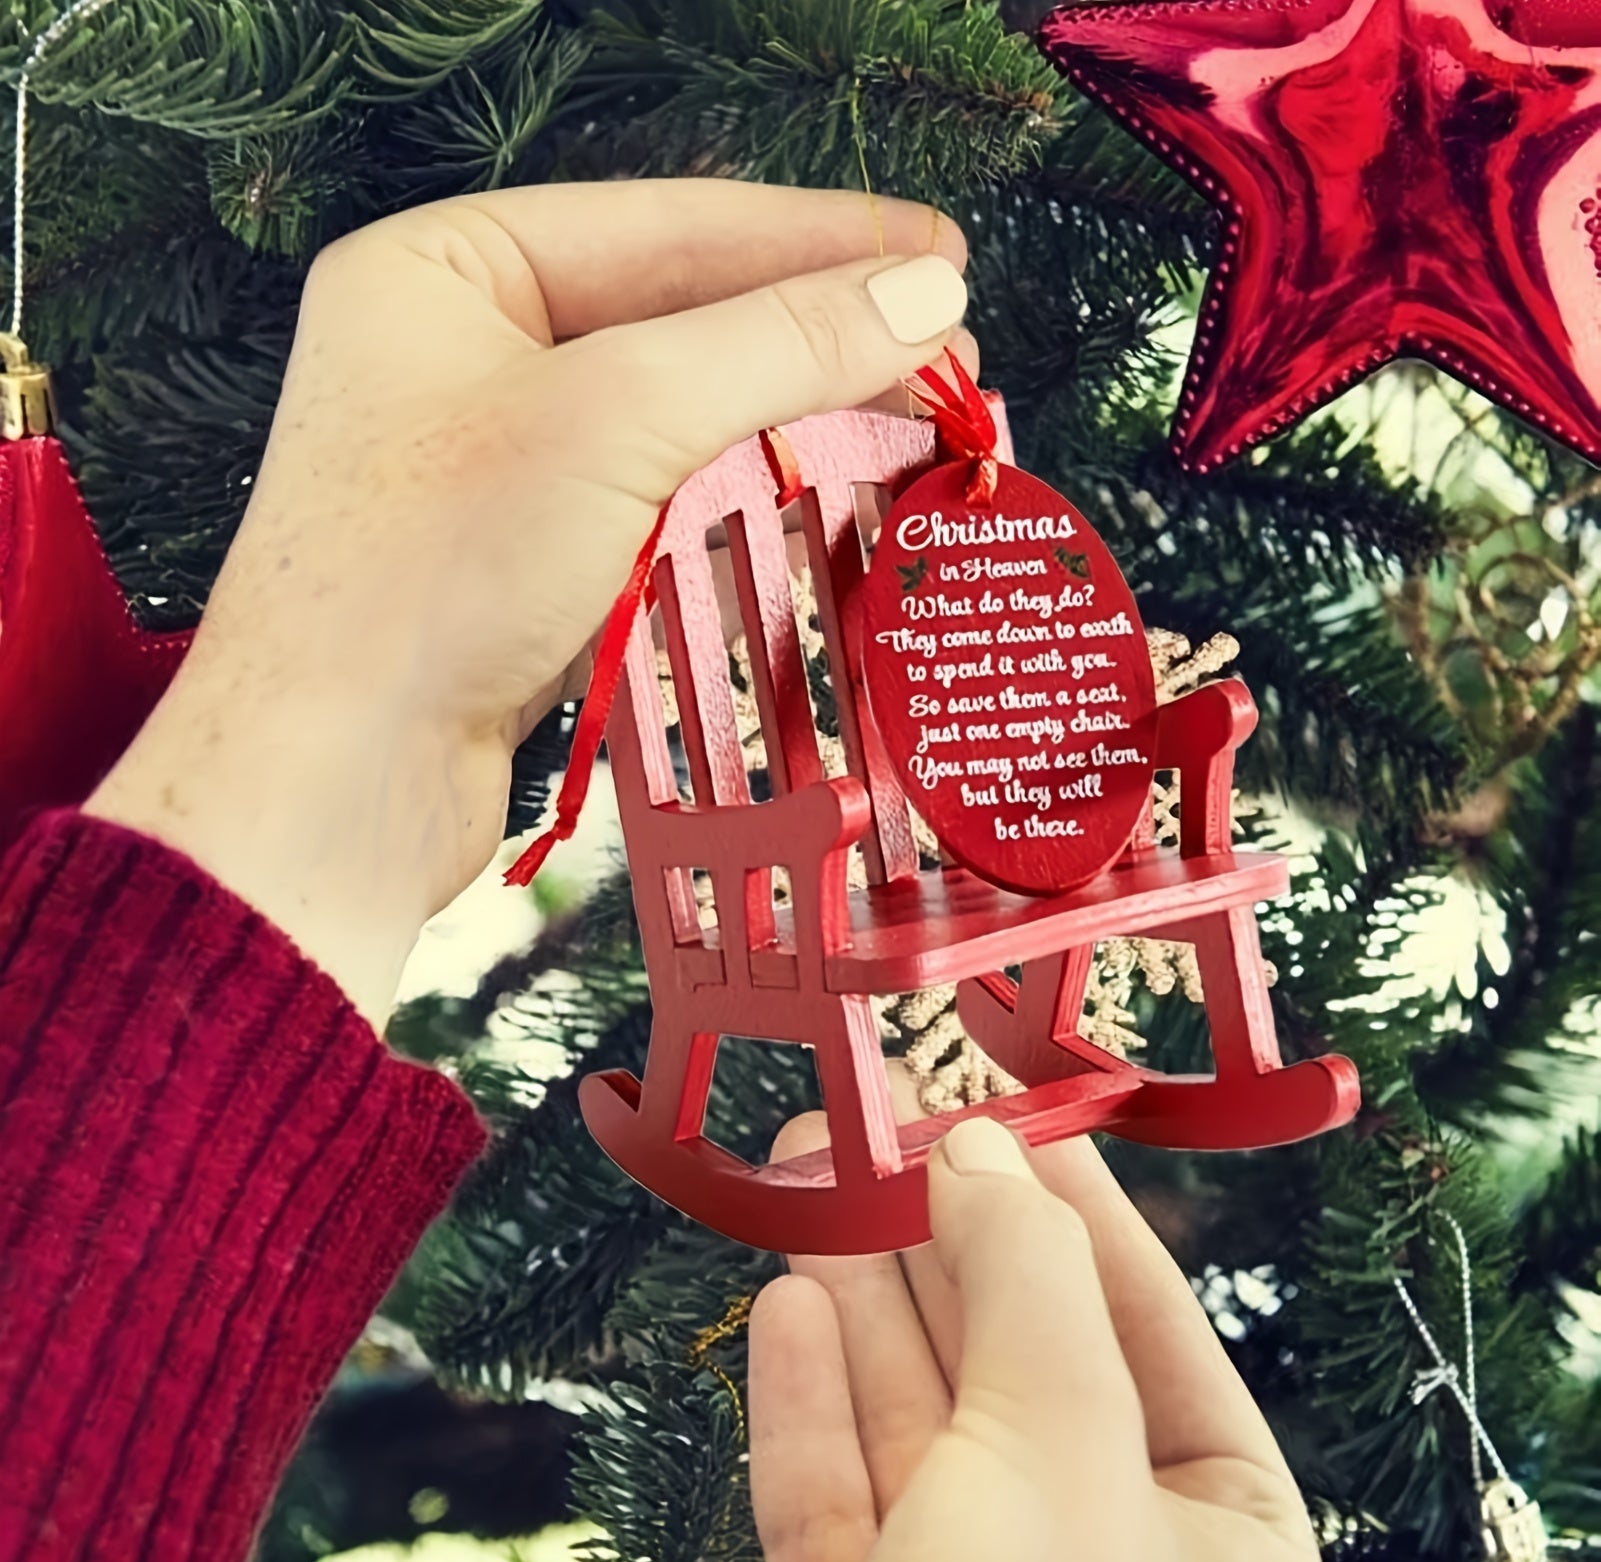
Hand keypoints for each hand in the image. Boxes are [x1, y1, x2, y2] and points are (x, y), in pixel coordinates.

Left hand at [85, 180, 969, 1019]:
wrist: (337, 781)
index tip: (936, 259)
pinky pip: (656, 495)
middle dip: (812, 334)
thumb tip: (923, 299)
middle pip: (677, 316)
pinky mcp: (524, 557)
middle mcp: (462, 351)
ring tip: (908, 412)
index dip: (817, 238)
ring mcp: (494, 460)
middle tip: (944, 345)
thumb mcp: (616, 423)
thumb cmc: (428, 579)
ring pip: (674, 412)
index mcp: (446, 270)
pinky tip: (815, 488)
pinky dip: (739, 493)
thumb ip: (777, 346)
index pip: (668, 223)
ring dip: (789, 416)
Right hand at [750, 1115, 1324, 1561]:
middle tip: (875, 1116)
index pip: (1147, 1327)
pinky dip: (808, 1399)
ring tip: (809, 1170)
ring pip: (913, 1414)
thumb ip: (1025, 1284)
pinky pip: (836, 1496)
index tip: (1002, 1105)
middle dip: (939, 1232)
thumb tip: (983, 1153)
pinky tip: (789, 1303)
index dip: (1072, 1206)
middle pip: (1013, 1355)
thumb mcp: (1059, 1453)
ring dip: (860, 1289)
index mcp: (1213, 1538)